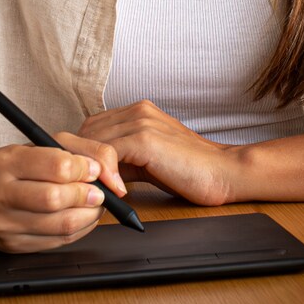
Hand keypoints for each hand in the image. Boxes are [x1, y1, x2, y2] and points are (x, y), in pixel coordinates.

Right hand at [0, 133, 127, 252]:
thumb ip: (83, 151)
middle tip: (98, 192)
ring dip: (88, 215)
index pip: (56, 166)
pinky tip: (81, 218)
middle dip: (87, 195)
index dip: (84, 168)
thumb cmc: (13, 168)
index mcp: (5, 161)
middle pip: (56, 199)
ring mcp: (3, 223)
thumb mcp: (42, 145)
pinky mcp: (12, 246)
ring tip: (93, 204)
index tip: (94, 170)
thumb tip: (109, 176)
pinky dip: (79, 230)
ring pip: (61, 225)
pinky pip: (58, 242)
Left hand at [79, 100, 240, 206]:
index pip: (90, 126)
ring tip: (97, 192)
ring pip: (92, 141)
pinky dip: (105, 174)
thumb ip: (120, 161)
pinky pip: (108, 154)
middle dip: (79, 161)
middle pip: (84, 131)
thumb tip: (91, 174)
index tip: (81, 176)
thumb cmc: (189, 171)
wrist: (223, 171)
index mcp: (137, 111)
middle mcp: (136, 110)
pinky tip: (117, 192)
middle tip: (84, 188)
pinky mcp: (146, 138)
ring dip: (89, 170)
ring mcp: (141, 121)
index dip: (81, 152)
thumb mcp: (146, 162)